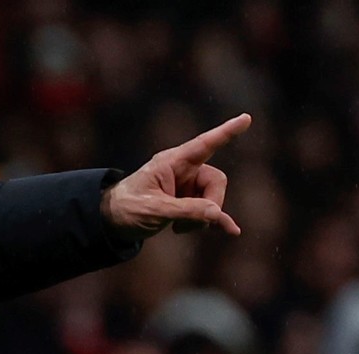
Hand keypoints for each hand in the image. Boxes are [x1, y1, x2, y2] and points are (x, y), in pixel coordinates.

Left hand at [101, 113, 251, 240]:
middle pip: (216, 181)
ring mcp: (187, 187)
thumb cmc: (127, 208)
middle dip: (211, 204)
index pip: (203, 144)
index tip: (246, 118)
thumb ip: (185, 211)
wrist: (113, 221)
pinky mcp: (189, 202)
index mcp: (171, 162)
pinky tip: (231, 231)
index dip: (226, 132)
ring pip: (214, 199)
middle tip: (190, 224)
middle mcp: (183, 171)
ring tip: (179, 229)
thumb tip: (216, 214)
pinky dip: (217, 220)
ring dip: (203, 218)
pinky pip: (211, 210)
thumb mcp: (153, 209)